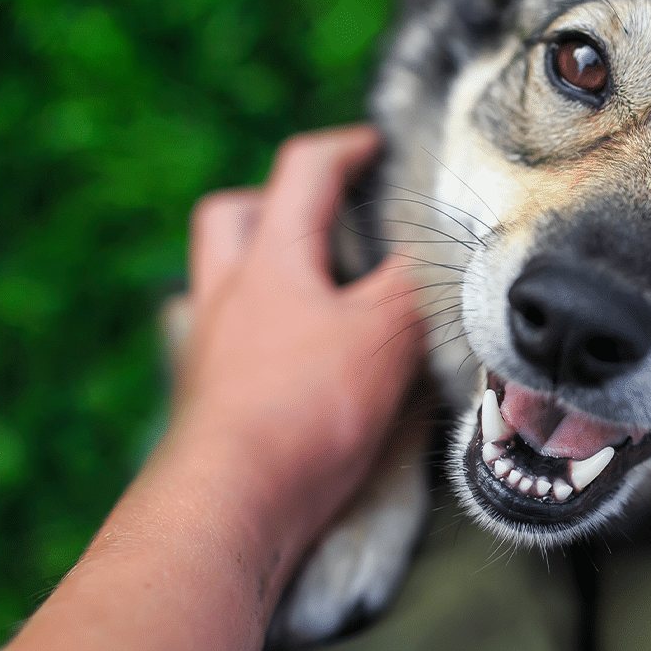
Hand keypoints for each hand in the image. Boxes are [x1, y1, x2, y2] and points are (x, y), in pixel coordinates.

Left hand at [157, 126, 423, 564]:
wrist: (231, 504)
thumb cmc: (306, 408)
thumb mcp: (384, 334)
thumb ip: (415, 283)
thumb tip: (442, 244)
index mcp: (269, 258)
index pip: (303, 172)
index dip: (345, 147)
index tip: (379, 146)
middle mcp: (227, 294)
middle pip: (231, 217)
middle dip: (273, 202)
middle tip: (323, 216)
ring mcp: (209, 349)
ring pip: (222, 283)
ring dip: (262, 272)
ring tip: (316, 291)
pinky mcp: (209, 402)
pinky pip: (229, 345)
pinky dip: (263, 339)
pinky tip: (298, 364)